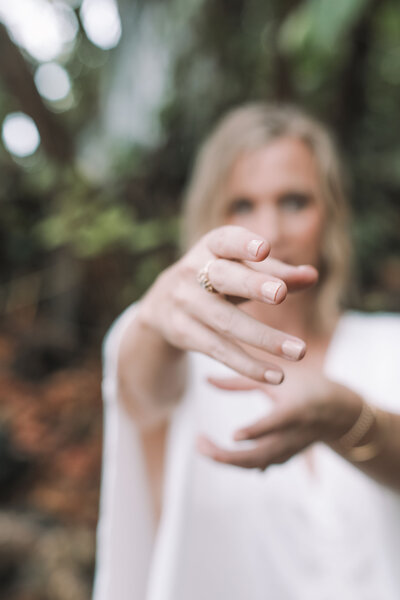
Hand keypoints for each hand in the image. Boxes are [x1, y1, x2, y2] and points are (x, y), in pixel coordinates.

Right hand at [138, 226, 317, 383]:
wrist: (162, 305)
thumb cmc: (217, 281)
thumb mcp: (241, 271)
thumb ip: (277, 273)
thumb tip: (312, 275)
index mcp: (210, 248)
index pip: (226, 241)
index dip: (243, 244)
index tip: (265, 249)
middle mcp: (192, 272)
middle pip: (223, 279)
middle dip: (252, 285)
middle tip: (281, 294)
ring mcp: (185, 303)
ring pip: (226, 322)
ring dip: (264, 338)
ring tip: (299, 351)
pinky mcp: (183, 333)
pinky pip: (219, 350)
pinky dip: (249, 365)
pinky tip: (276, 374)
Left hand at [196, 371, 361, 468]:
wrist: (340, 411)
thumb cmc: (308, 385)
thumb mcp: (280, 376)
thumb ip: (242, 379)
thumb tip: (206, 379)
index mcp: (297, 409)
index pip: (277, 422)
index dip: (256, 430)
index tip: (234, 435)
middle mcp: (294, 434)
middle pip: (260, 454)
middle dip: (227, 455)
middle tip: (199, 443)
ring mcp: (290, 449)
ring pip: (257, 463)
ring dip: (227, 459)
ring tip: (202, 446)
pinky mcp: (286, 456)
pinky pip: (261, 465)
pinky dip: (240, 462)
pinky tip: (219, 455)